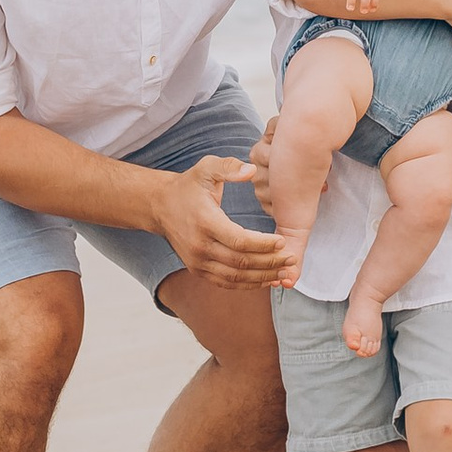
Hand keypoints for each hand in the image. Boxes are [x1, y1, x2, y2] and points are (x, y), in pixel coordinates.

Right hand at [150, 155, 288, 283]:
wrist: (160, 206)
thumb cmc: (188, 186)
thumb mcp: (206, 168)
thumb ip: (228, 167)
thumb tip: (251, 171)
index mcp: (205, 222)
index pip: (239, 241)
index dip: (264, 245)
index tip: (282, 241)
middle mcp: (200, 247)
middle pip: (241, 262)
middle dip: (269, 263)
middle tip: (290, 258)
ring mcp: (198, 262)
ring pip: (235, 277)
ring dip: (262, 277)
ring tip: (283, 272)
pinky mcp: (198, 270)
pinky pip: (226, 283)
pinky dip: (247, 285)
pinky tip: (265, 280)